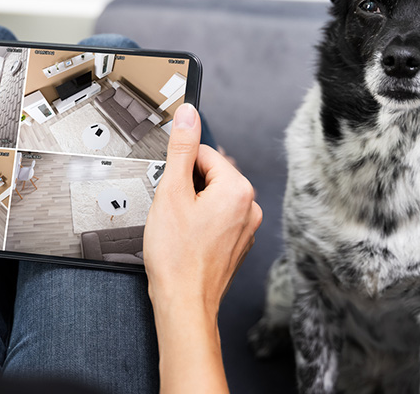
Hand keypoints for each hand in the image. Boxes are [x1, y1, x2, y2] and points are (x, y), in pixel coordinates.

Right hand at [145, 103, 261, 317]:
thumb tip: (188, 115)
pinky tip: (186, 242)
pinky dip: (199, 225)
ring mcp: (246, 228)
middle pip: (208, 176)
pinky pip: (216, 220)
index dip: (178, 170)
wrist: (184, 303)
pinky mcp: (238, 244)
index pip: (203, 154)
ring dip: (191, 207)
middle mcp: (250, 207)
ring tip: (178, 230)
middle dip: (186, 189)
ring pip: (211, 199)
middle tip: (172, 213)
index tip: (170, 190)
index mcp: (238, 189)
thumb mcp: (171, 192)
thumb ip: (181, 148)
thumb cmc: (177, 256)